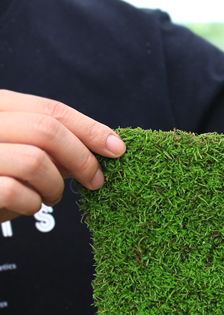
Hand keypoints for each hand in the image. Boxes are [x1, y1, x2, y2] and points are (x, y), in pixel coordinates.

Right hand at [0, 90, 125, 221]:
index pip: (50, 109)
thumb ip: (50, 144)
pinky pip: (15, 192)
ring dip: (54, 186)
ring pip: (35, 162)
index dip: (89, 128)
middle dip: (81, 158)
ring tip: (49, 196)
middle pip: (47, 130)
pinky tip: (26, 205)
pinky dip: (31, 203)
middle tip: (96, 180)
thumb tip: (103, 146)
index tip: (117, 147)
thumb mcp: (18, 150)